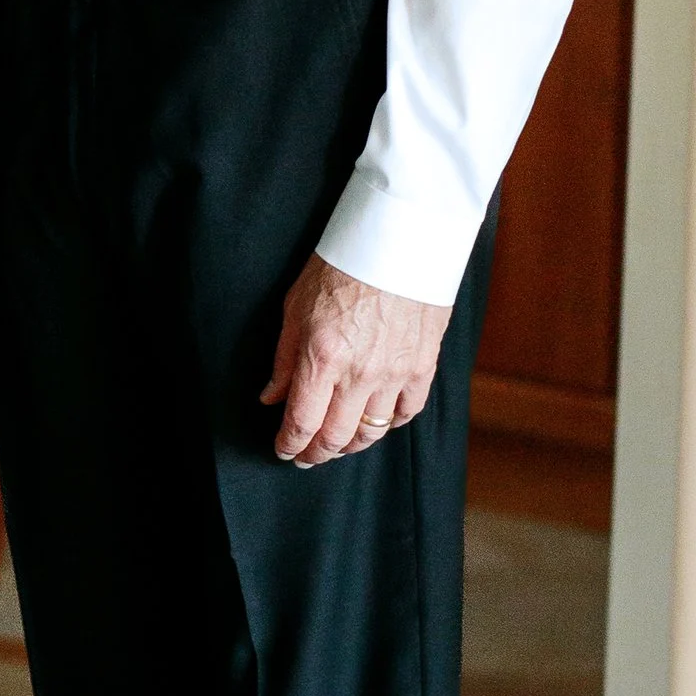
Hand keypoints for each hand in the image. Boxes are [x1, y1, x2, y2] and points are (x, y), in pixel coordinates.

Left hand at [260, 253, 450, 467]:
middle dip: (316, 454)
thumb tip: (272, 396)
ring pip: (372, 432)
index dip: (289, 445)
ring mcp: (395, 373)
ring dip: (350, 444)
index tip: (283, 450)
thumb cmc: (341, 265)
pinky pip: (407, 412)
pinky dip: (390, 424)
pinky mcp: (423, 366)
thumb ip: (284, 359)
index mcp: (323, 358)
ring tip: (337, 444)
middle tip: (306, 456)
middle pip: (336, 437)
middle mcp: (360, 374)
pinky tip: (377, 421)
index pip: (302, 423)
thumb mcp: (295, 306)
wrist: (399, 239)